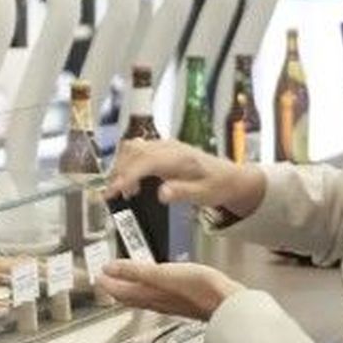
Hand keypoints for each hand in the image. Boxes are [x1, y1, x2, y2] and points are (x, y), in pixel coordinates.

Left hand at [97, 260, 243, 320]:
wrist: (229, 305)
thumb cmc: (200, 288)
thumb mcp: (163, 274)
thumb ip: (135, 271)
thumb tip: (109, 269)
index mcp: (149, 295)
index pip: (120, 291)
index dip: (107, 283)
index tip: (96, 274)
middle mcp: (157, 302)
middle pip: (130, 296)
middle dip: (116, 287)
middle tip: (105, 278)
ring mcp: (171, 303)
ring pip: (143, 297)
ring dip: (131, 289)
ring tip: (124, 280)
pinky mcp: (184, 301)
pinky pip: (158, 296)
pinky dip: (149, 289)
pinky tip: (156, 284)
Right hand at [106, 139, 266, 217]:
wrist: (231, 176)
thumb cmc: (218, 186)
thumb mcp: (204, 194)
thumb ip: (183, 193)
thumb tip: (162, 193)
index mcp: (179, 157)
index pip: (145, 162)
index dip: (127, 176)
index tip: (114, 191)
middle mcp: (169, 147)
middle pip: (133, 151)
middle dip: (118, 172)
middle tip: (111, 195)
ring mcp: (164, 146)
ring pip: (132, 149)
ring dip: (121, 168)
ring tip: (119, 191)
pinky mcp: (161, 150)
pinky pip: (137, 152)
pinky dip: (127, 165)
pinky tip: (130, 184)